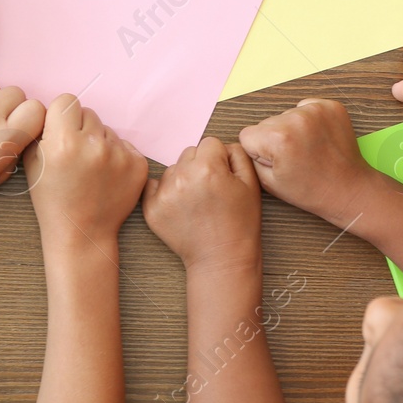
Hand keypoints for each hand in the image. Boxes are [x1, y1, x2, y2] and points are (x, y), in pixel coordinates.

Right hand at [25, 94, 146, 245]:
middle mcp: (94, 145)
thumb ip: (41, 131)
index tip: (61, 131)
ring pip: (107, 129)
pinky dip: (116, 156)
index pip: (67, 101)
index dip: (61, 116)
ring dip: (99, 142)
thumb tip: (52, 110)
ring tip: (90, 169)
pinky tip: (106, 176)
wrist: (81, 233)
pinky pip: (124, 144)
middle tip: (75, 154)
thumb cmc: (52, 199)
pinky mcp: (138, 164)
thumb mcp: (32, 163)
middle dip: (80, 129)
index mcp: (64, 141)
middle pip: (88, 113)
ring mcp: (119, 155)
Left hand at [142, 135, 261, 269]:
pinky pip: (154, 185)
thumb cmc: (240, 223)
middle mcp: (183, 177)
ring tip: (197, 202)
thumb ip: (237, 154)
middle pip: (189, 153)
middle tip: (210, 190)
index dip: (220, 160)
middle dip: (200, 166)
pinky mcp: (151, 208)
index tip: (223, 178)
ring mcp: (164, 193)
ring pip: (173, 168)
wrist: (222, 258)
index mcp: (208, 168)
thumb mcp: (251, 183)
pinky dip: (165, 191)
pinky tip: (180, 206)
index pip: (210, 143)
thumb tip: (222, 147)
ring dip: (183, 178)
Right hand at [236, 99, 377, 229]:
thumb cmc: (310, 190)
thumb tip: (248, 140)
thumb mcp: (268, 183)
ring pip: (286, 115)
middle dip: (275, 139)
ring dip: (292, 129)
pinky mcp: (331, 107)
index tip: (278, 163)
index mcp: (278, 138)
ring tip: (308, 149)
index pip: (247, 135)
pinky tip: (317, 139)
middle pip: (267, 123)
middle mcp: (296, 119)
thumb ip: (250, 158)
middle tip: (295, 158)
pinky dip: (308, 121)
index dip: (259, 152)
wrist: (348, 189)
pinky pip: (305, 107)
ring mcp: (316, 110)